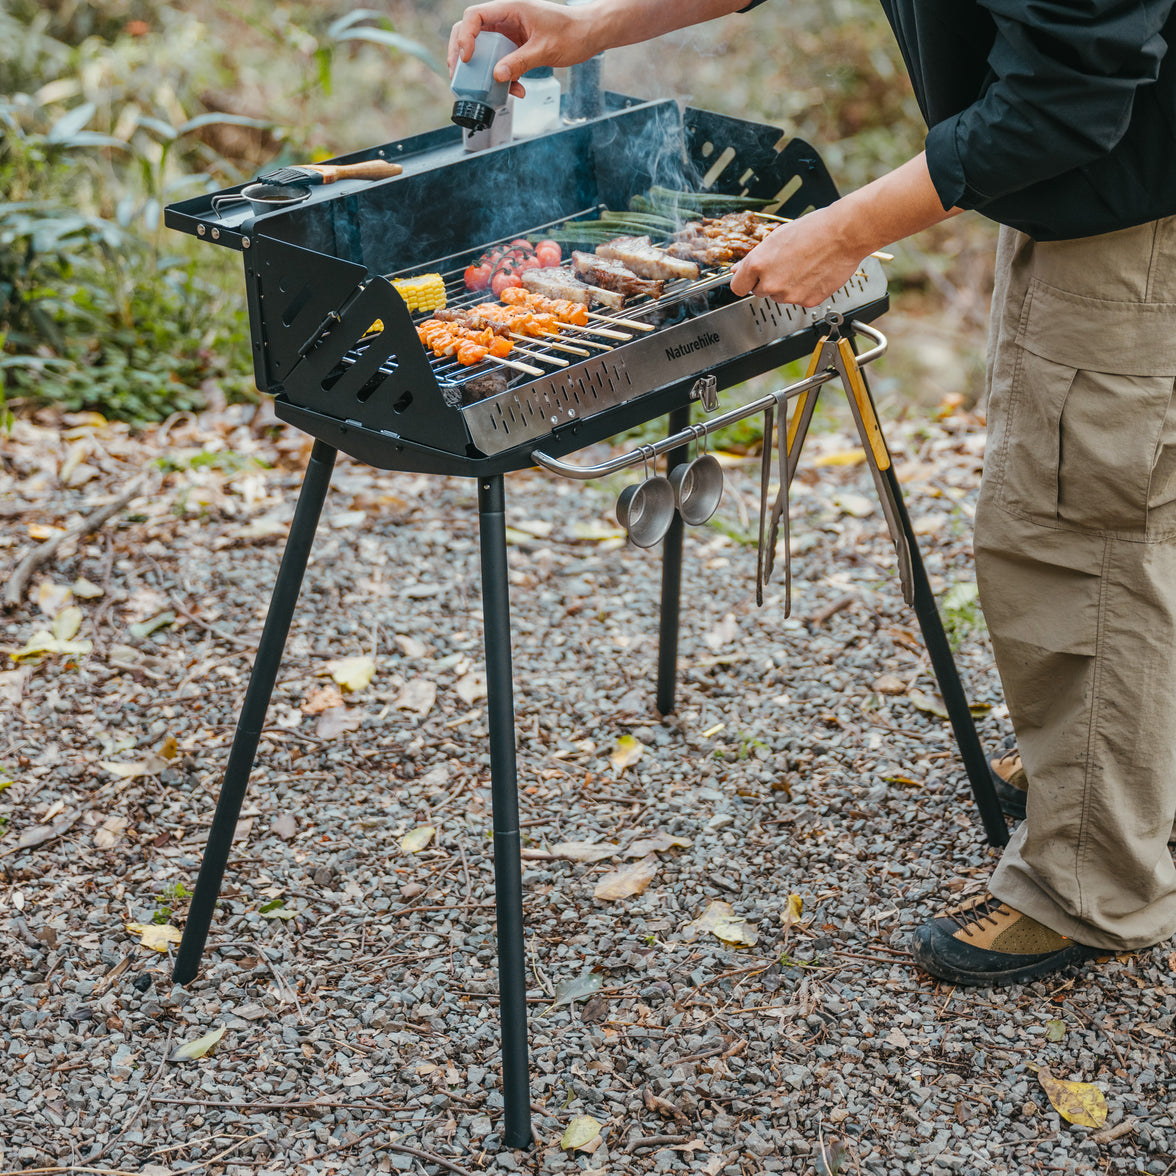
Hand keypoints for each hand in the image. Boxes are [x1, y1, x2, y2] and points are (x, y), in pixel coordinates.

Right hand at [448, 1, 588, 97]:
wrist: (588, 35)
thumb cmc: (571, 33)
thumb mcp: (544, 49)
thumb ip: (520, 62)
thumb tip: (497, 77)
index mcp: (510, 8)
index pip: (475, 16)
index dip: (465, 37)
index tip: (468, 59)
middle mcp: (506, 18)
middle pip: (471, 31)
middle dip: (462, 53)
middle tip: (459, 74)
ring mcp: (510, 33)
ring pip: (484, 49)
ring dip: (481, 70)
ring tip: (481, 88)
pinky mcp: (516, 47)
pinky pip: (501, 62)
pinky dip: (504, 78)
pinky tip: (516, 91)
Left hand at [728, 205, 865, 307]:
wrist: (844, 233)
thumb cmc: (813, 230)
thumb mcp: (776, 237)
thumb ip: (755, 257)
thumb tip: (739, 270)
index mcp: (758, 264)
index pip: (737, 287)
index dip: (745, 281)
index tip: (749, 280)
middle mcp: (771, 283)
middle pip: (760, 292)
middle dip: (768, 281)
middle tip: (785, 264)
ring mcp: (789, 295)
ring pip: (780, 296)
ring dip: (787, 286)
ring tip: (803, 266)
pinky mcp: (807, 301)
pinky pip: (799, 299)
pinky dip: (805, 290)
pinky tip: (813, 273)